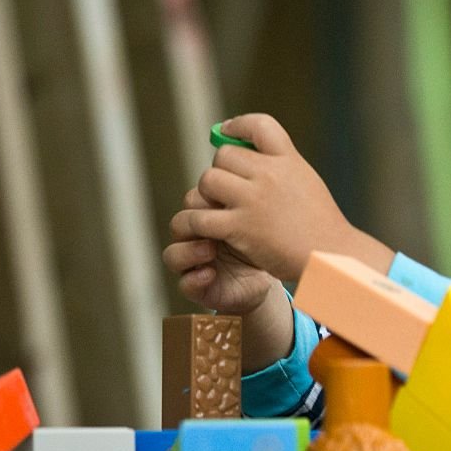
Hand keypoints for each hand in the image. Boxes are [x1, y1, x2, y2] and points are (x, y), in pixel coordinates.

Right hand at [163, 187, 275, 313]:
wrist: (278, 272)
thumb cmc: (269, 237)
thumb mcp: (264, 213)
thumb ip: (254, 193)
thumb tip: (260, 162)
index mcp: (211, 215)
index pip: (194, 198)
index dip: (205, 196)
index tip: (229, 195)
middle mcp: (199, 237)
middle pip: (180, 222)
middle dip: (196, 220)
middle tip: (219, 220)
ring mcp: (196, 264)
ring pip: (172, 254)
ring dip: (189, 250)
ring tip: (210, 249)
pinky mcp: (200, 288)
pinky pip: (185, 284)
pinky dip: (194, 279)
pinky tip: (210, 274)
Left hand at [172, 113, 393, 280]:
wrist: (329, 256)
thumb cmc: (320, 225)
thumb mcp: (306, 182)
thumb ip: (281, 168)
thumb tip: (250, 158)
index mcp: (289, 160)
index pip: (260, 125)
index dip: (238, 125)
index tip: (226, 131)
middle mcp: (270, 174)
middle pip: (224, 155)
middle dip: (221, 171)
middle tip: (226, 190)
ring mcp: (253, 199)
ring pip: (208, 181)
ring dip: (206, 195)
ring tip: (216, 209)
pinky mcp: (240, 227)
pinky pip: (201, 217)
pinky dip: (197, 223)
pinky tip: (206, 231)